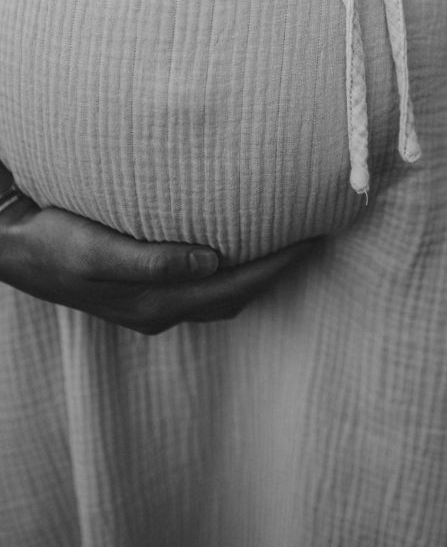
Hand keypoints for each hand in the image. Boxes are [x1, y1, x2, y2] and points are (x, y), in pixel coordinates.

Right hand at [0, 190, 315, 333]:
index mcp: (156, 303)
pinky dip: (230, 268)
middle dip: (278, 271)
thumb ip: (154, 261)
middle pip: (236, 295)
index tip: (315, 239)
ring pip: (221, 293)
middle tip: (316, 237)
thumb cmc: (51, 242)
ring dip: (257, 271)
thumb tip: (214, 261)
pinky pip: (201, 283)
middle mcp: (159, 309)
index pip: (236, 287)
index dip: (278, 267)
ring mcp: (150, 302)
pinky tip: (236, 244)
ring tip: (287, 239)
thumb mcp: (96, 251)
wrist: (10, 247)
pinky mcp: (141, 288)